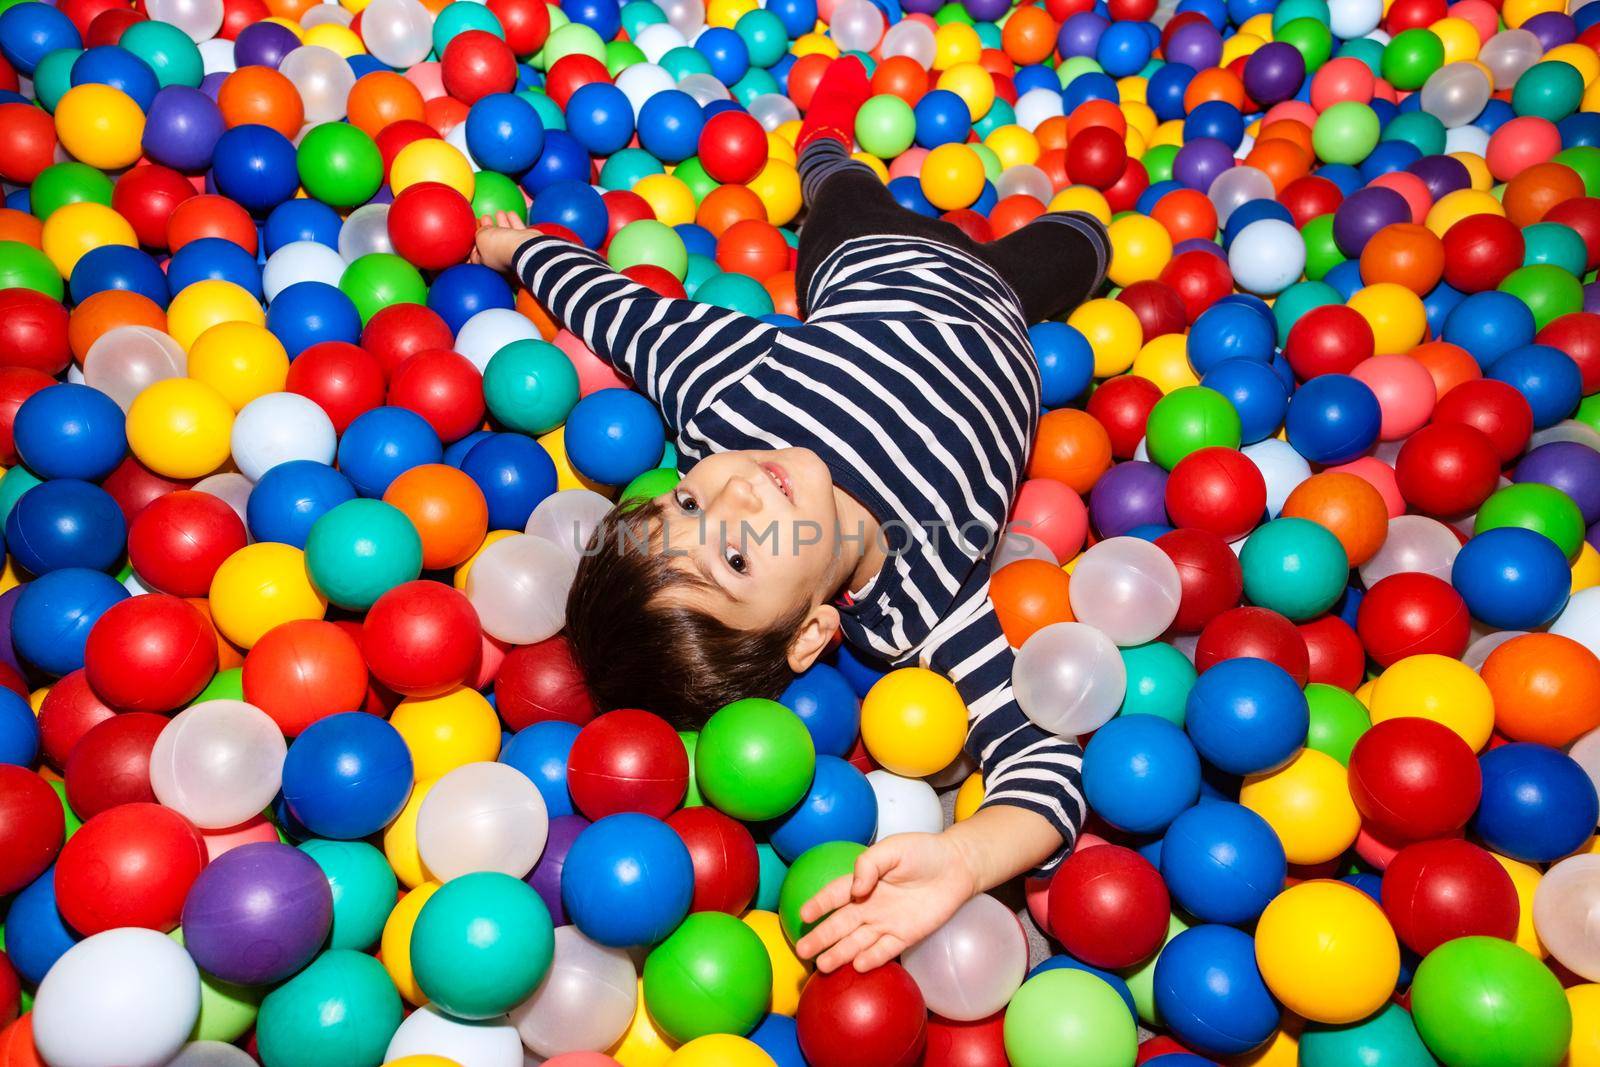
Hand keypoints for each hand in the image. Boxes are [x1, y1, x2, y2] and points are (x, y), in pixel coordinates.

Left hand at [472, 211, 534, 272]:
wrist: (524, 248)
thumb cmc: (499, 245)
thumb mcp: (481, 237)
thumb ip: (480, 232)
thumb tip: (483, 230)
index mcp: (486, 261)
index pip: (475, 254)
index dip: (473, 241)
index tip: (474, 228)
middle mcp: (499, 258)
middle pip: (491, 242)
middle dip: (488, 229)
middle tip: (486, 217)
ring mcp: (513, 251)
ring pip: (506, 235)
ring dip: (502, 222)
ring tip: (499, 212)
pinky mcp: (525, 243)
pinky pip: (518, 230)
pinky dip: (514, 221)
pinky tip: (511, 213)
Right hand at [794, 832, 979, 972]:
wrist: (956, 866)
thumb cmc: (922, 852)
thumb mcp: (892, 849)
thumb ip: (868, 865)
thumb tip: (855, 890)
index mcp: (864, 882)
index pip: (835, 895)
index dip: (819, 904)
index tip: (804, 915)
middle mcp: (871, 906)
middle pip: (841, 924)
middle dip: (821, 937)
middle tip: (802, 950)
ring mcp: (887, 922)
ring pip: (858, 941)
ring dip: (840, 953)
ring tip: (822, 965)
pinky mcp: (906, 935)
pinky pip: (886, 950)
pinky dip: (872, 958)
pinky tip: (858, 966)